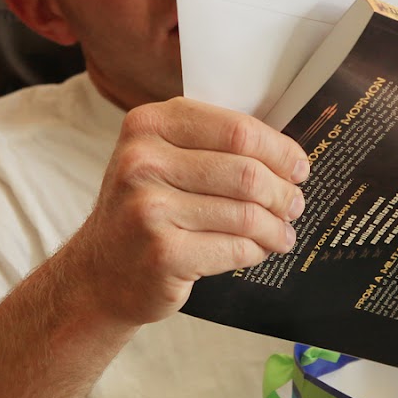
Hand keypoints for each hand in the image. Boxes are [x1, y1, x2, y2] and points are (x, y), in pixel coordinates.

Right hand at [57, 97, 307, 326]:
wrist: (99, 273)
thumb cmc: (144, 210)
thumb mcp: (161, 160)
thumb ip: (211, 144)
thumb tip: (287, 155)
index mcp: (148, 125)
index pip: (236, 129)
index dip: (278, 149)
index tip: (297, 166)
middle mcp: (142, 162)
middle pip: (246, 172)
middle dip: (282, 192)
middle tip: (294, 204)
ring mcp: (149, 209)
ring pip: (245, 214)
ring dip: (274, 227)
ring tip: (282, 233)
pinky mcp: (163, 254)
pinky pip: (234, 248)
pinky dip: (255, 251)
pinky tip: (257, 250)